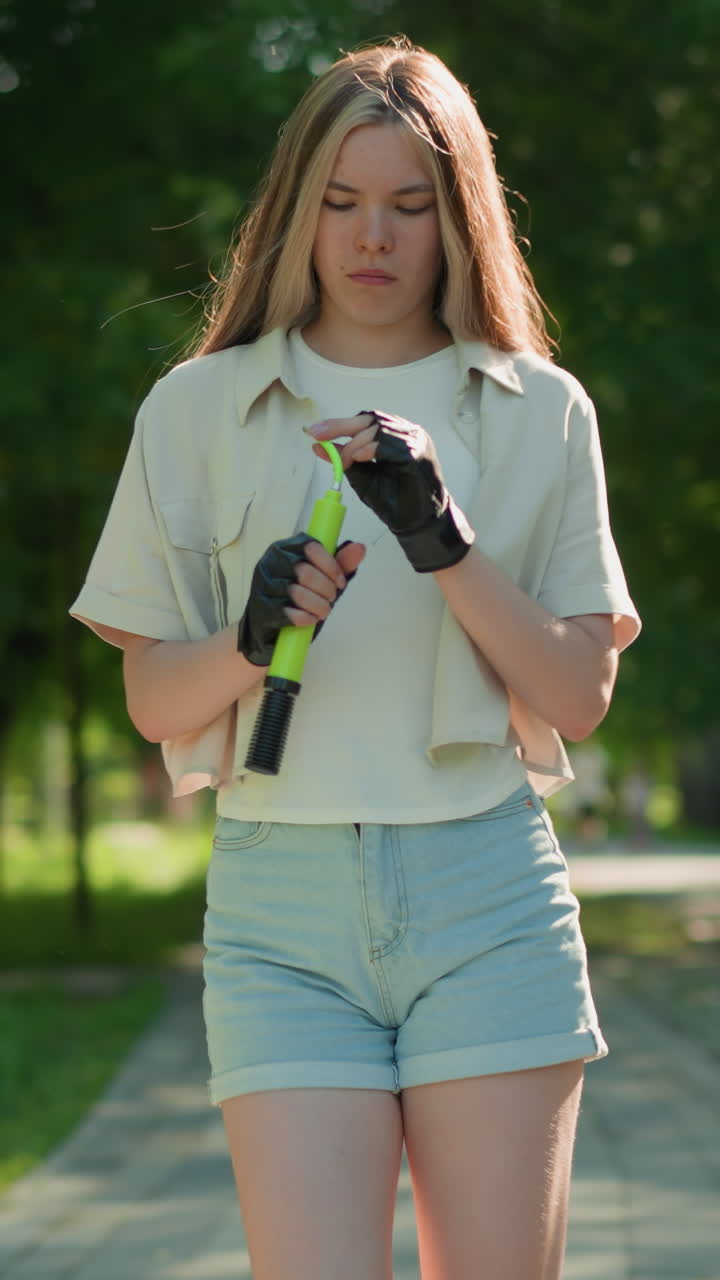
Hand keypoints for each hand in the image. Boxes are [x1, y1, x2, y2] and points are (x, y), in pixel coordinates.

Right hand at [237, 534, 364, 665]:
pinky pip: (287, 612)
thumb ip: (340, 563)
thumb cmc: (296, 595)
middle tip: (332, 599)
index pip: (311, 548)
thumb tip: (360, 548)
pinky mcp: (261, 606)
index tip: (341, 582)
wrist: (267, 623)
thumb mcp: (321, 576)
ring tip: (324, 611)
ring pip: (297, 593)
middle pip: (305, 571)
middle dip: (326, 589)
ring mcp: (263, 584)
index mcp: (285, 548)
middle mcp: (270, 562)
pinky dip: (305, 618)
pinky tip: (311, 619)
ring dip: (318, 605)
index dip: (331, 567)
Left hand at [308, 411, 474, 572]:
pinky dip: (374, 449)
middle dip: (342, 427)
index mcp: (395, 435)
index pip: (366, 420)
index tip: (315, 430)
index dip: (339, 423)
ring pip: (380, 429)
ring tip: (348, 460)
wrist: (416, 523)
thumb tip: (319, 445)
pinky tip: (361, 457)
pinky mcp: (419, 454)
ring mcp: (416, 441)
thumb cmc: (395, 500)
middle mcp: (407, 433)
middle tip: (321, 436)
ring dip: (357, 443)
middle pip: (372, 419)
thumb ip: (344, 459)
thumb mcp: (362, 476)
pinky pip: (394, 444)